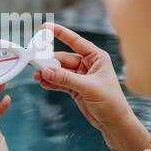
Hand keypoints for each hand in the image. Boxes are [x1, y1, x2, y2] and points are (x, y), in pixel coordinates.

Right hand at [34, 23, 150, 150]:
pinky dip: (51, 82)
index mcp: (96, 57)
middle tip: (35, 64)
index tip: (45, 27)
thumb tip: (46, 71)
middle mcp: (88, 64)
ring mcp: (80, 76)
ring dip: (48, 73)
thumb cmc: (111, 102)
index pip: (76, 41)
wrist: (114, 123)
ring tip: (36, 75)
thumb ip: (66, 79)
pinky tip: (42, 83)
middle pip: (63, 58)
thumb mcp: (88, 87)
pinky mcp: (75, 87)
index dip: (60, 33)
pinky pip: (59, 81)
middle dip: (49, 62)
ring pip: (59, 71)